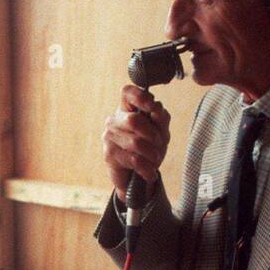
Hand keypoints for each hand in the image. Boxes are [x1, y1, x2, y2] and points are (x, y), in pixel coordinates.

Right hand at [103, 84, 170, 200]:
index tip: (152, 107)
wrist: (136, 177)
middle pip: (133, 120)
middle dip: (152, 135)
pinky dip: (147, 168)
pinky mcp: (109, 155)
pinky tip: (149, 172)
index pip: (127, 92)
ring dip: (152, 154)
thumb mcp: (161, 133)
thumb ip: (161, 118)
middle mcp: (115, 120)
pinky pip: (133, 160)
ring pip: (135, 142)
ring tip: (155, 160)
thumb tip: (156, 108)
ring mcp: (109, 137)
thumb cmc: (148, 149)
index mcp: (127, 109)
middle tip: (159, 144)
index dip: (140, 97)